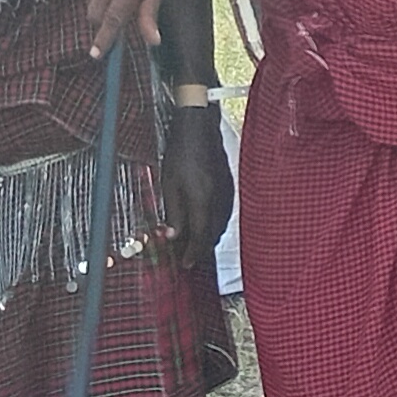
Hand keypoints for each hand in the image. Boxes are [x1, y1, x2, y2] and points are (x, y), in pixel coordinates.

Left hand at [164, 102, 231, 260]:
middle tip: (186, 257)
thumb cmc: (180, 155)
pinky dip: (211, 224)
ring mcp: (225, 194)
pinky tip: (201, 223)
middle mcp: (218, 202)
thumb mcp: (170, 185)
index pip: (200, 236)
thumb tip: (173, 236)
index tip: (185, 265)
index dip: (192, 253)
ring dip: (206, 237)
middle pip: (212, 234)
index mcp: (202, 202)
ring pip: (218, 225)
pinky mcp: (226, 188)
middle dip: (199, 248)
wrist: (197, 131)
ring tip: (192, 243)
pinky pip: (221, 213)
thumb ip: (174, 213)